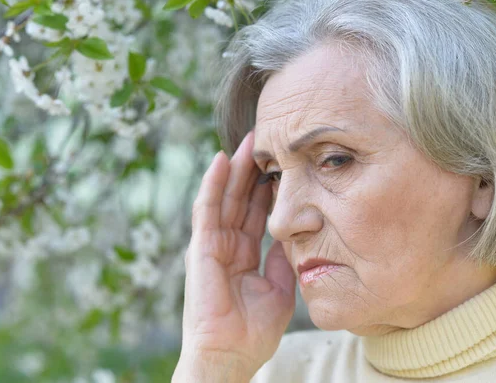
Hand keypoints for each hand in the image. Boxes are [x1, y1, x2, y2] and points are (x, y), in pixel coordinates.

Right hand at [177, 130, 295, 379]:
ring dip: (235, 168)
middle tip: (268, 141)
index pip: (257, 213)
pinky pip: (207, 209)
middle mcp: (228, 244)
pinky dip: (213, 183)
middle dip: (254, 170)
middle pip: (242, 199)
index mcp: (245, 255)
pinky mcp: (201, 247)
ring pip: (225, 197)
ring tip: (249, 140)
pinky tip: (222, 159)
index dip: (268, 188)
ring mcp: (213, 244)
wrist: (230, 355)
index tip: (284, 164)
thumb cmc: (253, 331)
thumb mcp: (279, 290)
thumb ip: (282, 262)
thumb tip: (294, 238)